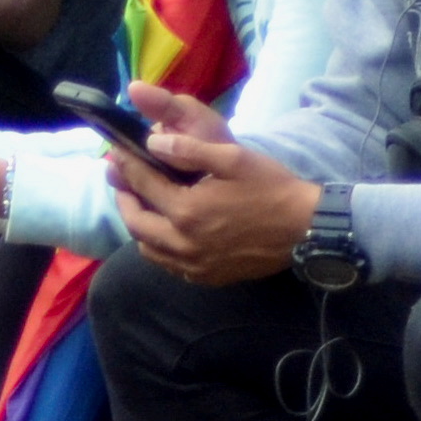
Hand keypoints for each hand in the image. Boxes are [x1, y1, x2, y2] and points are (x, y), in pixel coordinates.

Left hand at [110, 88, 319, 287]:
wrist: (305, 228)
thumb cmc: (270, 187)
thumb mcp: (232, 158)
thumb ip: (189, 149)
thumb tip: (154, 143)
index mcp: (186, 210)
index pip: (143, 185)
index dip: (126, 166)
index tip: (115, 154)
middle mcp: (184, 243)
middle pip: (136, 223)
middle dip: (124, 198)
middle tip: (122, 181)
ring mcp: (194, 265)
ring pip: (149, 249)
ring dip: (139, 225)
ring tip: (141, 205)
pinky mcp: (207, 277)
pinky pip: (169, 265)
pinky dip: (159, 247)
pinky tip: (166, 232)